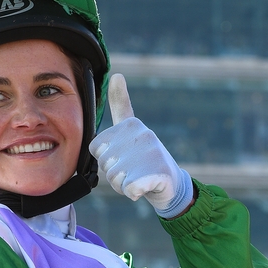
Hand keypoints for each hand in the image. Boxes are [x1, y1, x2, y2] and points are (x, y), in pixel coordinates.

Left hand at [89, 74, 193, 218]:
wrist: (171, 185)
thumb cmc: (145, 158)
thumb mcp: (131, 129)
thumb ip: (121, 104)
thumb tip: (117, 74)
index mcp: (131, 124)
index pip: (96, 148)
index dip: (105, 159)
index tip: (122, 157)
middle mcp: (142, 134)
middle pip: (105, 164)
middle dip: (114, 175)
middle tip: (133, 171)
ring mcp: (151, 153)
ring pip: (115, 178)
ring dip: (123, 186)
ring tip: (139, 178)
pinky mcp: (157, 172)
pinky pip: (129, 189)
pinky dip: (133, 194)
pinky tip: (144, 188)